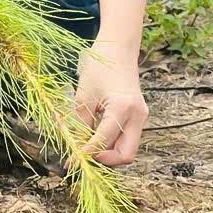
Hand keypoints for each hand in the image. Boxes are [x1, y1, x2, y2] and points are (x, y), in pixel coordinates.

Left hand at [76, 41, 147, 166]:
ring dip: (108, 152)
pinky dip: (112, 142)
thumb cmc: (99, 67)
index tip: (71, 162)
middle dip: (105, 160)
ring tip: (85, 146)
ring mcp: (141, 117)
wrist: (118, 50)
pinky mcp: (138, 116)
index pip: (104, 141)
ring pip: (127, 148)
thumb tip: (75, 145)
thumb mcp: (83, 95)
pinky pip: (126, 137)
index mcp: (123, 108)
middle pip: (126, 154)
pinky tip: (94, 136)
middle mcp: (138, 116)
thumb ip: (80, 122)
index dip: (86, 153)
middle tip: (83, 157)